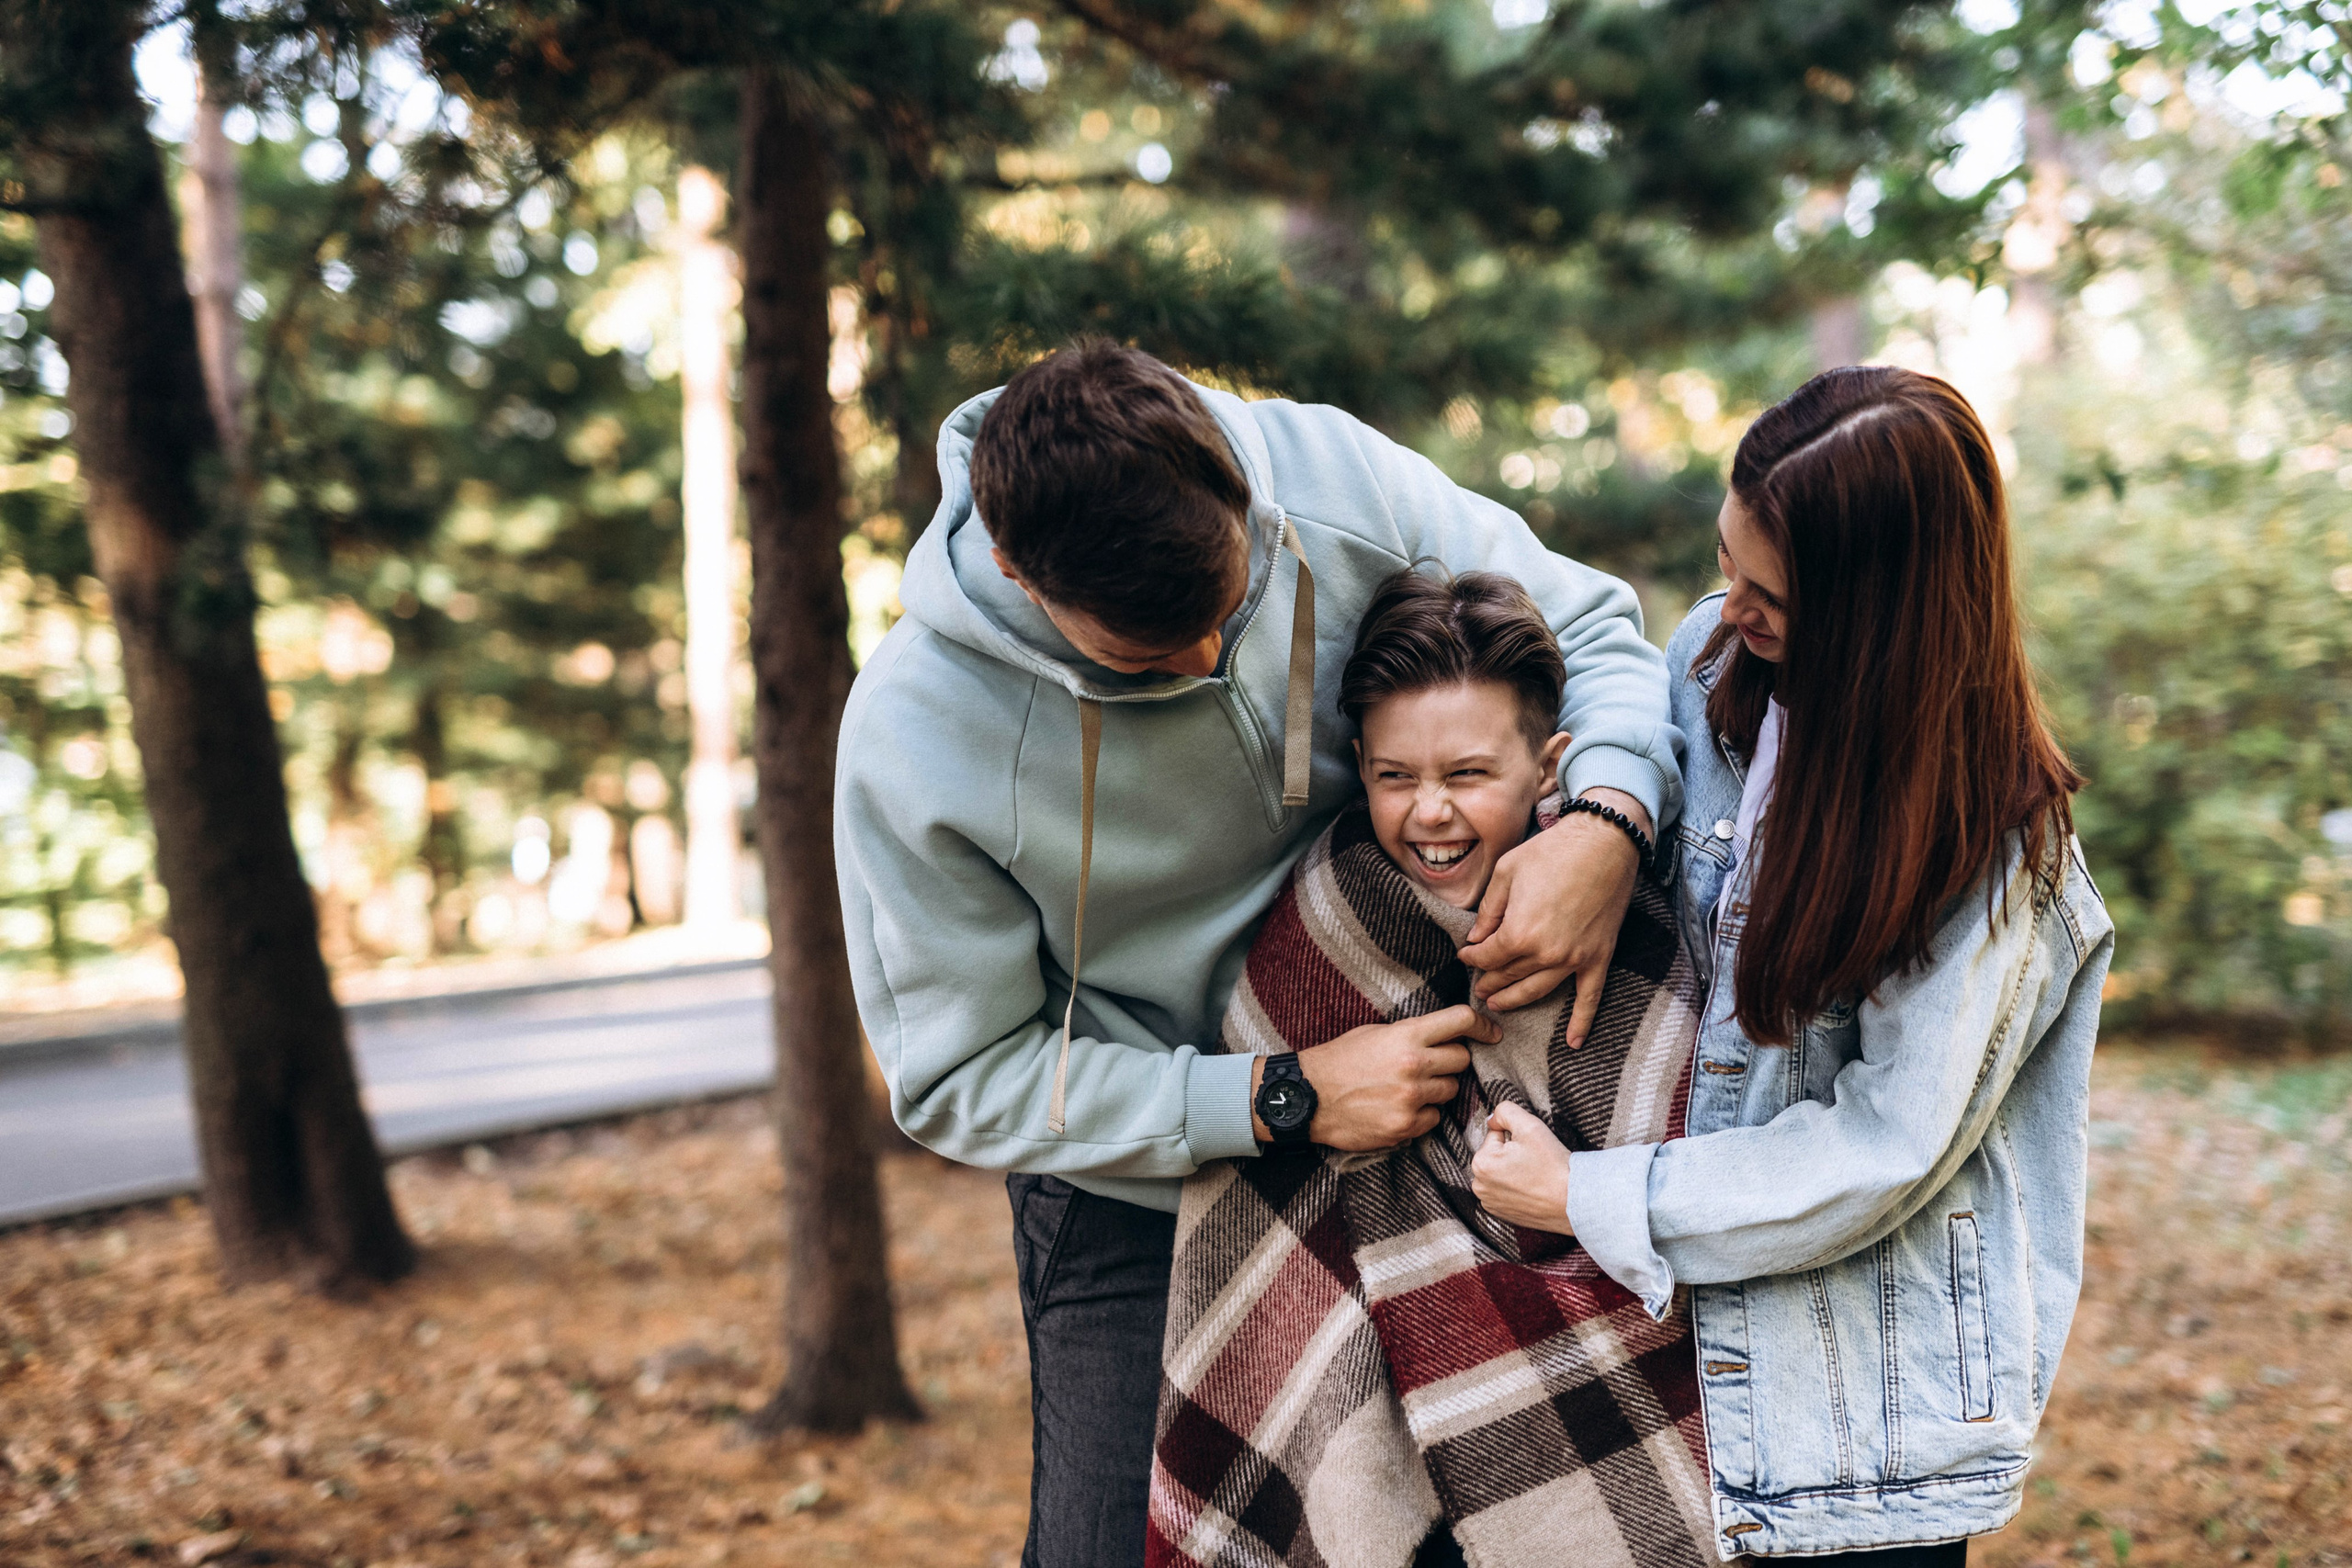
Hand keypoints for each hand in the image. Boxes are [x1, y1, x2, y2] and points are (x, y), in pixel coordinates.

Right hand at [1252, 1004, 1500, 1150]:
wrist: (1307, 1097)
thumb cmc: (1338, 1060)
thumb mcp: (1374, 1034)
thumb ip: (1412, 1033)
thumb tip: (1445, 1035)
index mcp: (1406, 1036)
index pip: (1460, 1022)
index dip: (1482, 1025)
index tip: (1492, 1033)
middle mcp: (1413, 1066)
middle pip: (1461, 1060)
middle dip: (1450, 1061)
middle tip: (1428, 1064)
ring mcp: (1411, 1099)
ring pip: (1450, 1091)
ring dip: (1436, 1089)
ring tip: (1406, 1088)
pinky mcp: (1406, 1126)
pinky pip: (1434, 1119)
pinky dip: (1422, 1115)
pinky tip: (1397, 1108)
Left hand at [1457, 787, 1647, 1037]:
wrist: (1604, 842)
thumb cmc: (1551, 851)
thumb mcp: (1506, 873)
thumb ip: (1488, 910)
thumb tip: (1476, 938)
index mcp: (1518, 933)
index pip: (1487, 957)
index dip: (1471, 957)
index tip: (1465, 955)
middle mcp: (1545, 953)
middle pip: (1509, 976)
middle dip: (1489, 980)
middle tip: (1479, 985)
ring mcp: (1574, 959)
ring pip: (1538, 990)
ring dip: (1516, 999)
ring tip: (1499, 1004)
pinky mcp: (1598, 957)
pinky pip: (1589, 997)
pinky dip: (1582, 1022)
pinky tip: (1573, 1042)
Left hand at [1469, 1101, 1574, 1234]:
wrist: (1575, 1201)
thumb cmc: (1552, 1164)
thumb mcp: (1529, 1125)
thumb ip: (1505, 1111)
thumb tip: (1492, 1119)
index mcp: (1481, 1163)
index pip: (1496, 1135)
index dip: (1517, 1138)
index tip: (1532, 1150)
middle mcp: (1479, 1186)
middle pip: (1496, 1155)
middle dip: (1513, 1155)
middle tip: (1536, 1163)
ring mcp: (1490, 1203)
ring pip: (1500, 1173)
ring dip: (1513, 1171)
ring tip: (1535, 1177)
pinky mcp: (1502, 1214)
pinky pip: (1505, 1192)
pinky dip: (1516, 1189)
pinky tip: (1533, 1190)